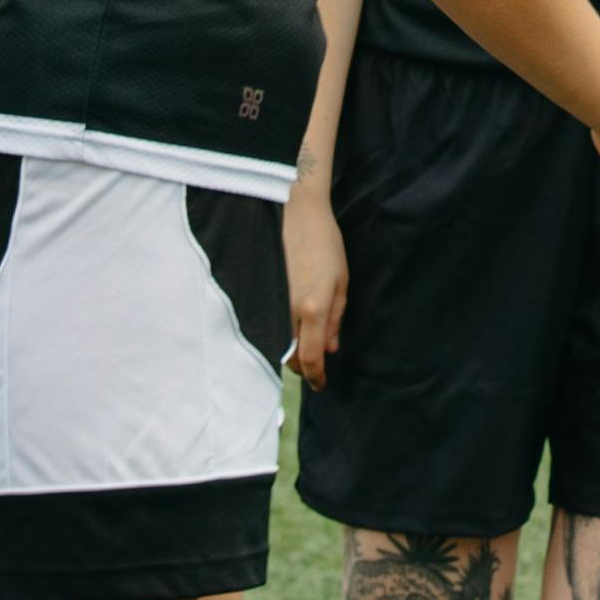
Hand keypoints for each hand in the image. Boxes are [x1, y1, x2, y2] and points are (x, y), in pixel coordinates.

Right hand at [285, 182, 348, 382]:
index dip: (316, 377)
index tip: (321, 386)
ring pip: (276, 343)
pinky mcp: (259, 294)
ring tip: (301, 350)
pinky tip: (285, 330)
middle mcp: (288, 310)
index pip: (310, 358)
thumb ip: (335, 319)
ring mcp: (271, 302)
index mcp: (313, 308)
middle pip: (289, 356)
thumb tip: (330, 349)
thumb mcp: (341, 282)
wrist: (294, 213)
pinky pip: (267, 325)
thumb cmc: (324, 244)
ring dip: (288, 352)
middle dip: (302, 367)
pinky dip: (276, 335)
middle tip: (313, 368)